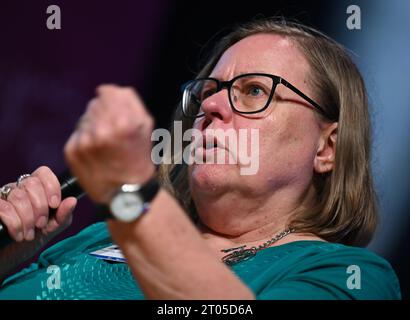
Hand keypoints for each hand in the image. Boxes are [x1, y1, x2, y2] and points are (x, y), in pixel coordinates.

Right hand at [0, 166, 76, 241]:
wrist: (10, 256)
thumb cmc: (31, 240)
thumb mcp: (52, 228)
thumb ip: (63, 215)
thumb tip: (72, 200)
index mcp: (36, 190)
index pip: (43, 173)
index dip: (51, 186)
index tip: (54, 205)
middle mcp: (19, 189)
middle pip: (32, 183)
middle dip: (40, 207)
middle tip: (41, 224)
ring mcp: (4, 197)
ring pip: (18, 196)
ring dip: (27, 219)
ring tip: (29, 234)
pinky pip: (4, 207)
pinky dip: (15, 224)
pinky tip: (18, 235)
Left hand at [64, 84, 154, 203]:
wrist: (126, 193)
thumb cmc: (139, 158)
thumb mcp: (146, 126)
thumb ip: (130, 101)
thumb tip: (106, 89)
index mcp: (123, 123)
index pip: (107, 92)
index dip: (113, 100)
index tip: (117, 111)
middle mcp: (101, 131)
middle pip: (95, 104)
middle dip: (104, 114)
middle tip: (113, 133)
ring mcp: (84, 142)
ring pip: (85, 119)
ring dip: (94, 127)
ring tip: (105, 144)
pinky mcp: (72, 152)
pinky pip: (77, 134)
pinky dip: (85, 140)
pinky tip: (96, 152)